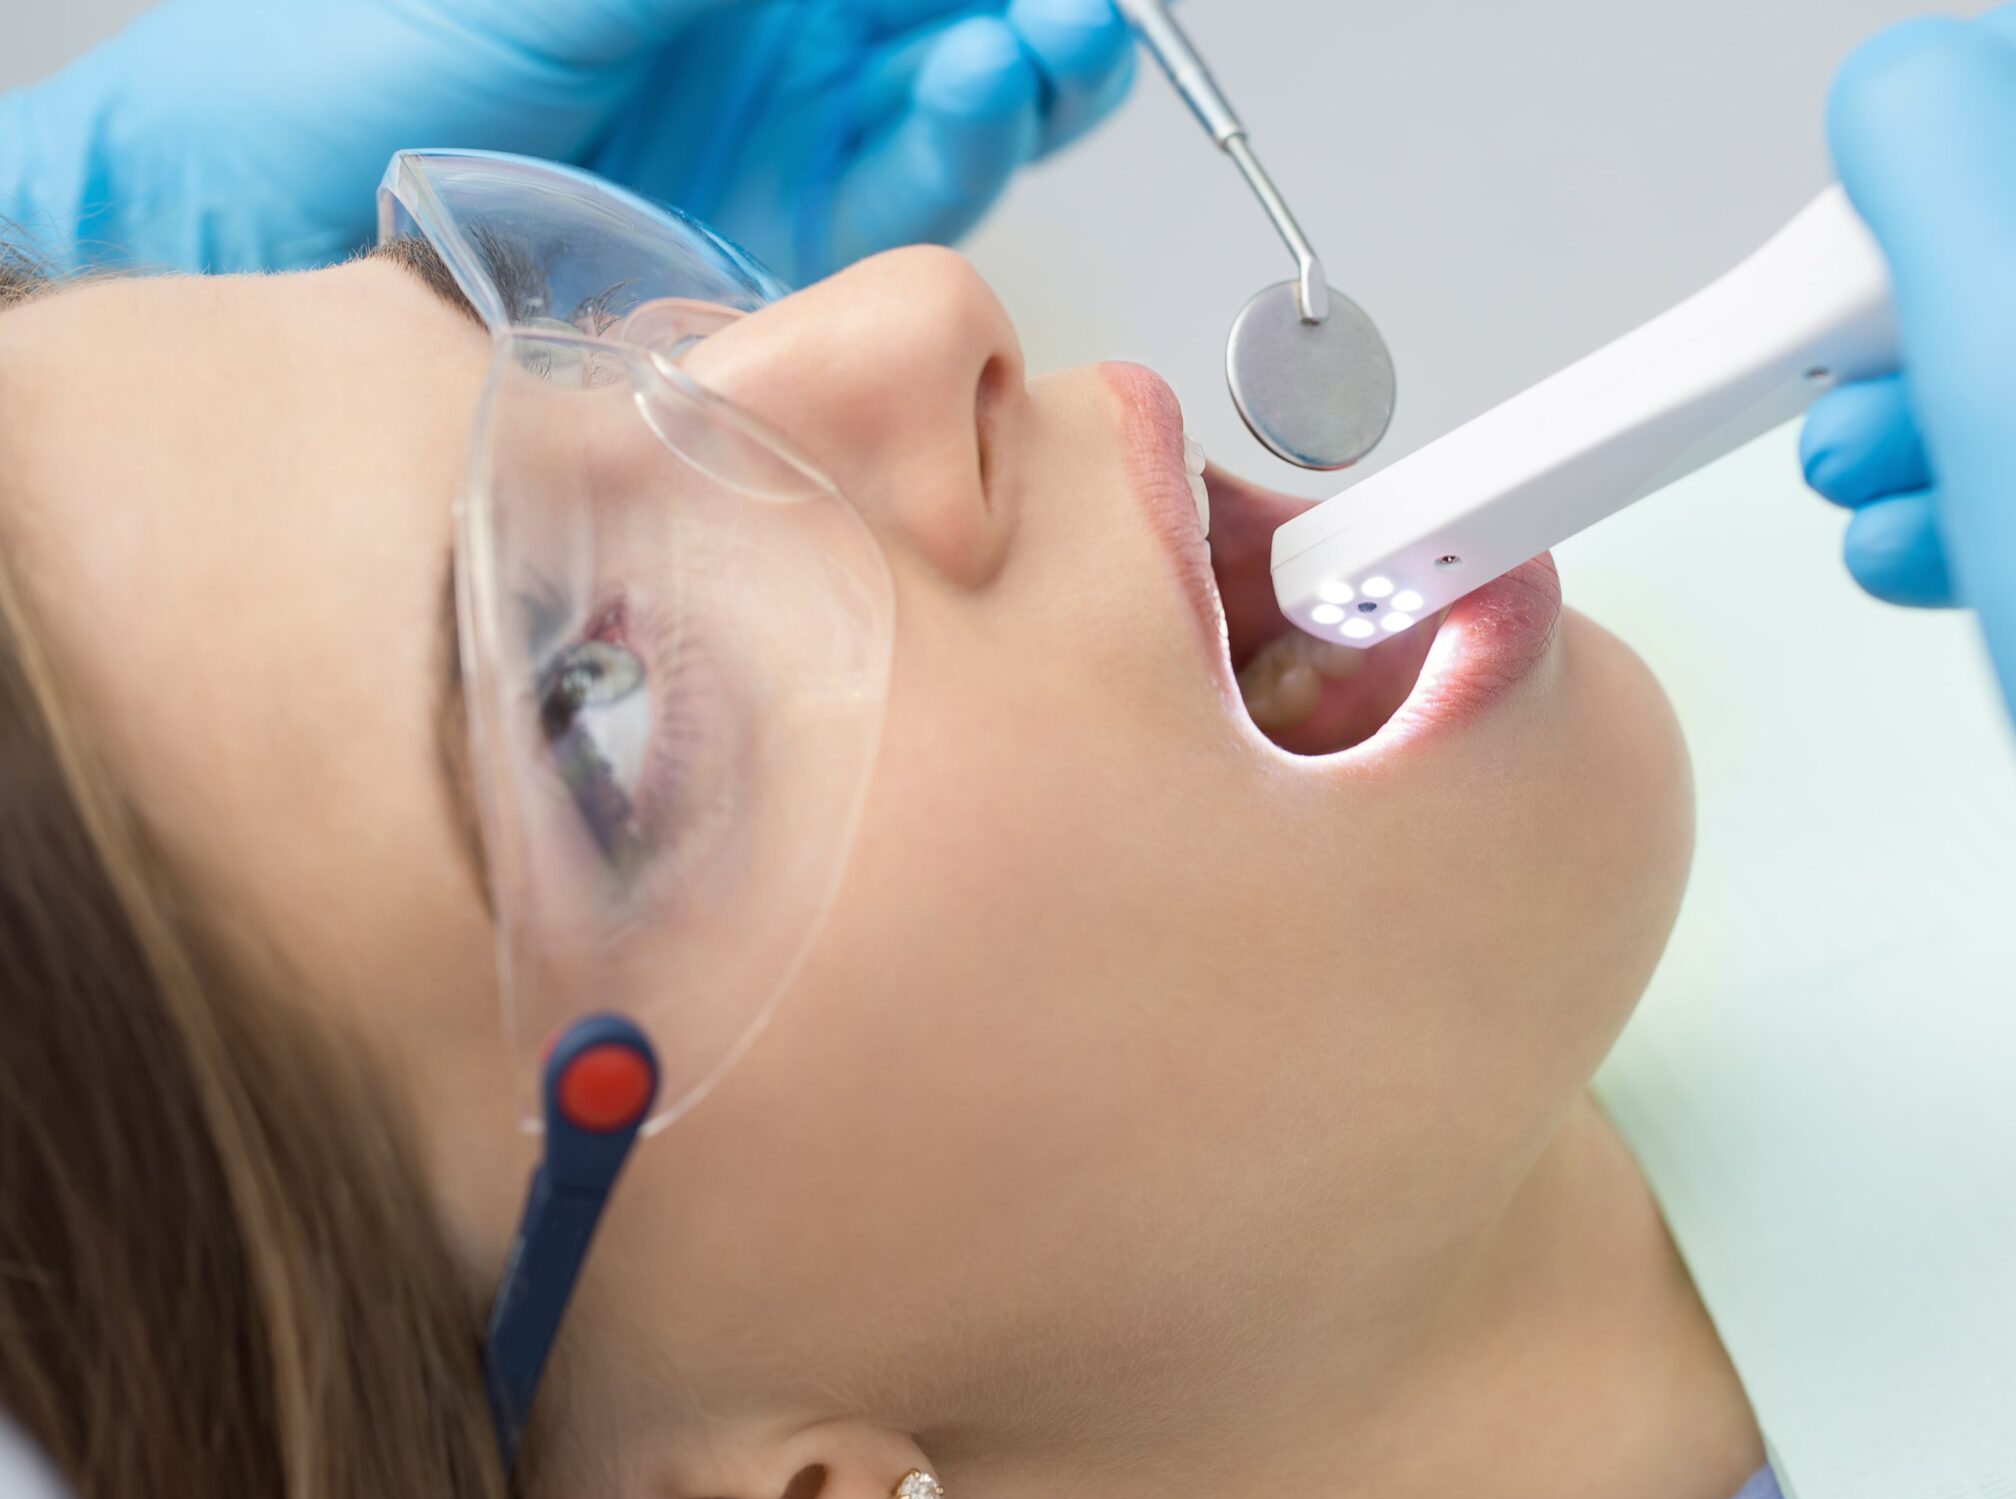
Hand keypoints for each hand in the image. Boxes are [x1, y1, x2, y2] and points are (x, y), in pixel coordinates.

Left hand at [1, 0, 1134, 278]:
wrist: (248, 226)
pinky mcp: (771, 259)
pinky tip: (983, 95)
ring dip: (1014, 72)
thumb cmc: (334, 56)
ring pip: (948, 109)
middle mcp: (759, 54)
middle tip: (1068, 18)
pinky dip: (962, 153)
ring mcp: (771, 150)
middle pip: (944, 28)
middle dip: (1029, 22)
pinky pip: (903, 211)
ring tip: (1030, 47)